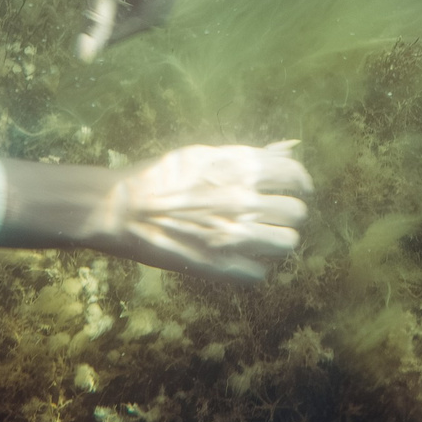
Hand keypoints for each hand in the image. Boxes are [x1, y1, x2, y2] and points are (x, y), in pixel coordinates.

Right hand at [99, 141, 312, 280]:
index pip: (296, 176)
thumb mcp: (205, 154)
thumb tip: (291, 148)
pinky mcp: (219, 265)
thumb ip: (251, 155)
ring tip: (259, 239)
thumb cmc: (159, 176)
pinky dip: (253, 268)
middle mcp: (244, 199)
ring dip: (276, 241)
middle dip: (286, 214)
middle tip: (270, 217)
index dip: (300, 184)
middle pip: (297, 212)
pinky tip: (239, 258)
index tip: (296, 191)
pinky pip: (261, 273)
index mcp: (242, 167)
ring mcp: (234, 234)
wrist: (121, 208)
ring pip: (287, 243)